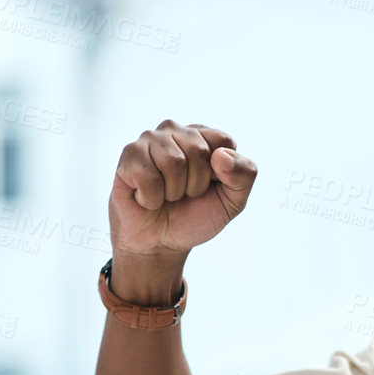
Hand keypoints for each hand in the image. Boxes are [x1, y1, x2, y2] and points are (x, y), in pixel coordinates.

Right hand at [109, 120, 257, 269]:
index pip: (224, 142)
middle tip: (184, 195)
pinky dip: (152, 199)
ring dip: (173, 192)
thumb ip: (244, 175)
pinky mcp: (129, 156)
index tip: (209, 187)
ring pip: (173, 162)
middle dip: (195, 185)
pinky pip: (148, 176)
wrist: (159, 243)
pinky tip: (146, 198)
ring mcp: (150, 140)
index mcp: (204, 136)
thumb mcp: (232, 201)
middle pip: (198, 151)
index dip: (220, 174)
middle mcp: (176, 131)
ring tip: (166, 195)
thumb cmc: (195, 217)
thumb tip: (221, 155)